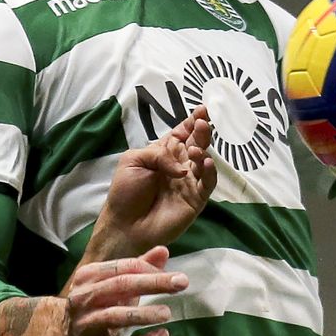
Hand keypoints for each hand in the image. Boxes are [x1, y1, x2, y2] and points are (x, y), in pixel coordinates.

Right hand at [0, 247, 186, 335]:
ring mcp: (86, 324)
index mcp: (89, 276)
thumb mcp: (113, 283)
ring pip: (117, 316)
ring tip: (167, 313)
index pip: (123, 267)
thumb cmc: (95, 304)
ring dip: (144, 314)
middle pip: (121, 286)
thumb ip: (138, 267)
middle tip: (181, 283)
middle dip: (153, 283)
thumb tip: (164, 250)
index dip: (150, 270)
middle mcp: (84, 297)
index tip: (175, 277)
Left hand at [87, 106, 217, 261]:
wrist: (125, 225)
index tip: (201, 110)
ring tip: (196, 149)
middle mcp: (180, 166)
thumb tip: (182, 167)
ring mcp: (190, 183)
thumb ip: (159, 154)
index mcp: (164, 154)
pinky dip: (210, 173)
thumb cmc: (126, 192)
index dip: (192, 122)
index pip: (182, 134)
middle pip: (197, 144)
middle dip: (202, 132)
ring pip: (204, 162)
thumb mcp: (133, 160)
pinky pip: (207, 184)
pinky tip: (205, 163)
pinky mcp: (196, 200)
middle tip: (203, 123)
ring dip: (204, 151)